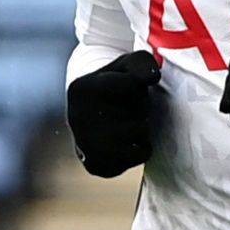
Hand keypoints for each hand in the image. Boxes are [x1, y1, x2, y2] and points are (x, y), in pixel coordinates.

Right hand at [65, 49, 163, 176]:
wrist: (94, 116)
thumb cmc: (116, 85)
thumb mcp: (127, 65)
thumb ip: (143, 63)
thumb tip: (152, 77)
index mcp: (82, 89)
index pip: (132, 84)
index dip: (138, 85)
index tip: (127, 86)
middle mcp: (77, 119)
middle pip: (139, 111)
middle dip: (143, 107)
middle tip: (127, 107)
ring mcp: (85, 145)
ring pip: (141, 133)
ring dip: (144, 127)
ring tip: (129, 122)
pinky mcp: (97, 166)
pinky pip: (139, 155)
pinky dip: (141, 148)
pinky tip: (127, 141)